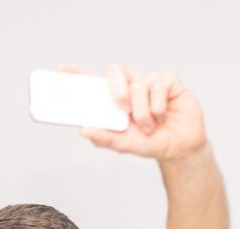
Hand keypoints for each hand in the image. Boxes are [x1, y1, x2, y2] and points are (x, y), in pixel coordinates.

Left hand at [73, 65, 207, 161]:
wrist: (178, 148)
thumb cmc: (150, 142)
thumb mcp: (124, 144)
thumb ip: (105, 138)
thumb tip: (83, 129)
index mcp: (116, 99)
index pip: (95, 82)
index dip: (78, 74)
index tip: (61, 70)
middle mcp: (131, 86)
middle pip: (115, 71)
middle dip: (116, 88)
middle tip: (122, 107)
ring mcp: (150, 81)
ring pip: (138, 85)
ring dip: (142, 111)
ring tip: (149, 126)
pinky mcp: (169, 81)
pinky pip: (158, 86)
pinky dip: (158, 106)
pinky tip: (162, 116)